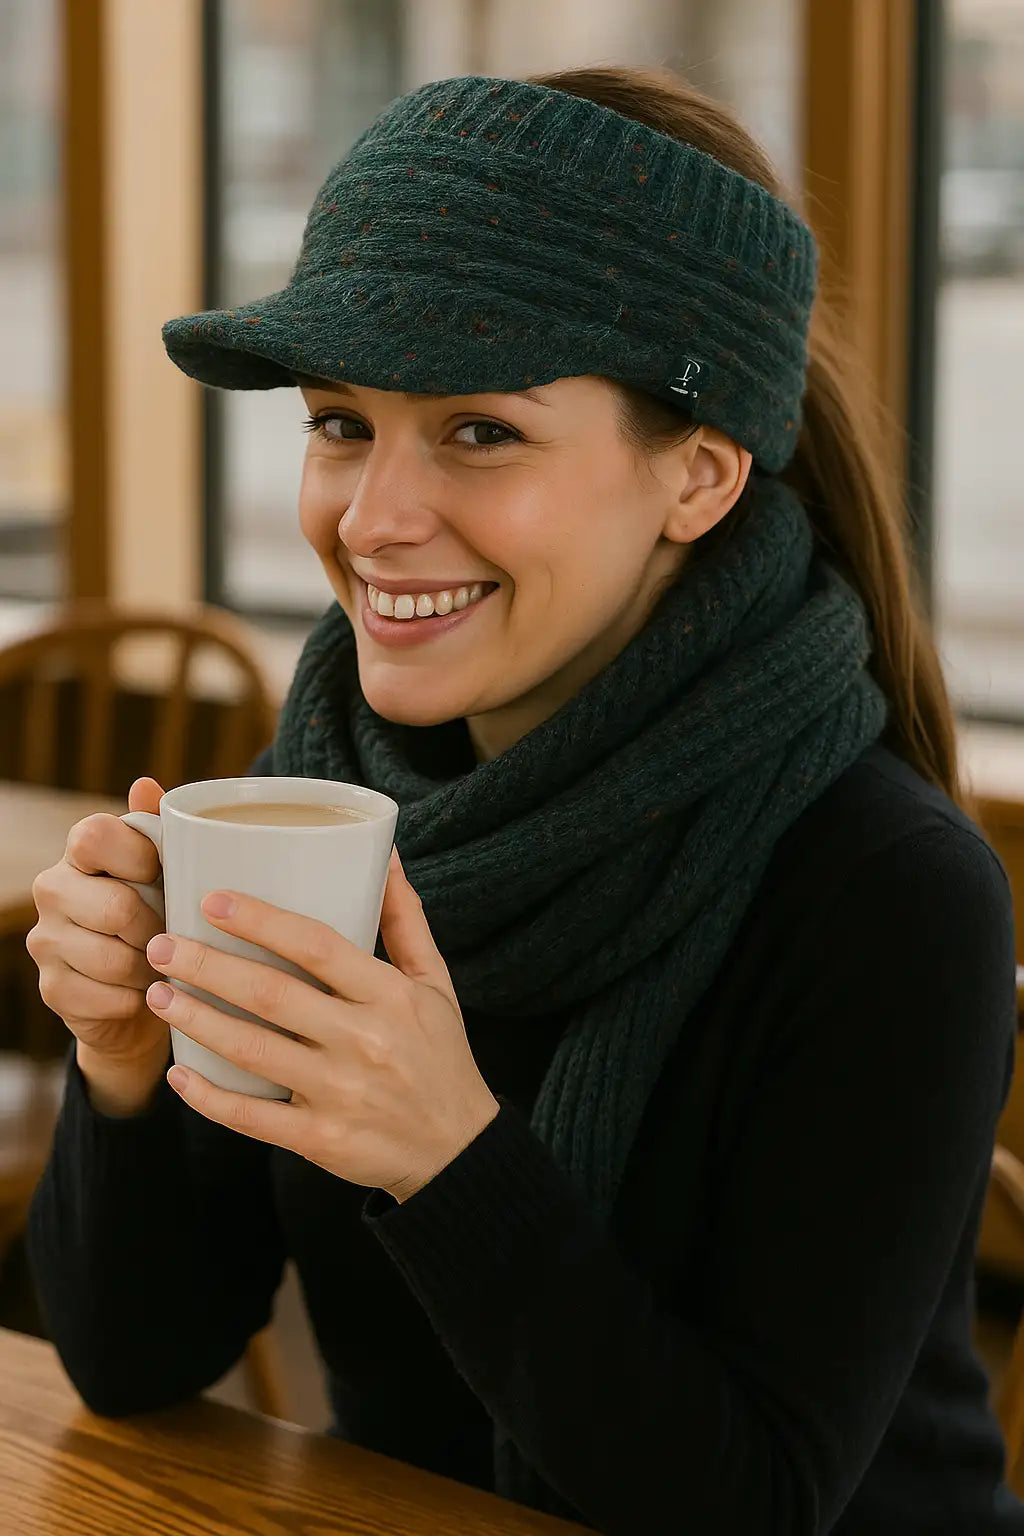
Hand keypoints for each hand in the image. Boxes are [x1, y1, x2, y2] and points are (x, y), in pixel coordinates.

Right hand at [27, 777, 172, 1113]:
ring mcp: (45, 942)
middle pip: (115, 908)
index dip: (139, 858)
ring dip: (154, 968)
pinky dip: (141, 1000)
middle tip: (176, 935)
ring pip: (114, 959)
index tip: (162, 876)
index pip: (95, 836)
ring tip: (165, 965)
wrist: (141, 992)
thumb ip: (158, 828)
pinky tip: (148, 994)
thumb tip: (145, 785)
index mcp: (78, 853)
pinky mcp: (53, 990)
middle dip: (158, 928)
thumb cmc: (160, 915)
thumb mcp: (166, 870)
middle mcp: (51, 891)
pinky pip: (110, 998)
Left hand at [145, 847, 499, 1202]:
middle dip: (207, 966)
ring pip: (251, 1052)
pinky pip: (252, 1117)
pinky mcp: (321, 1139)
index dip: (262, 921)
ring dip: (196, 1021)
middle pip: (271, 996)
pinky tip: (179, 1073)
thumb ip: (405, 919)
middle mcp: (364, 1042)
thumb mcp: (435, 982)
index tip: (213, 900)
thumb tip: (387, 854)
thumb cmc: (439, 1055)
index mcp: (391, 996)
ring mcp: (340, 1093)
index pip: (318, 947)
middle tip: (161, 945)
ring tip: (156, 995)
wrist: (458, 1148)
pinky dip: (209, 1097)